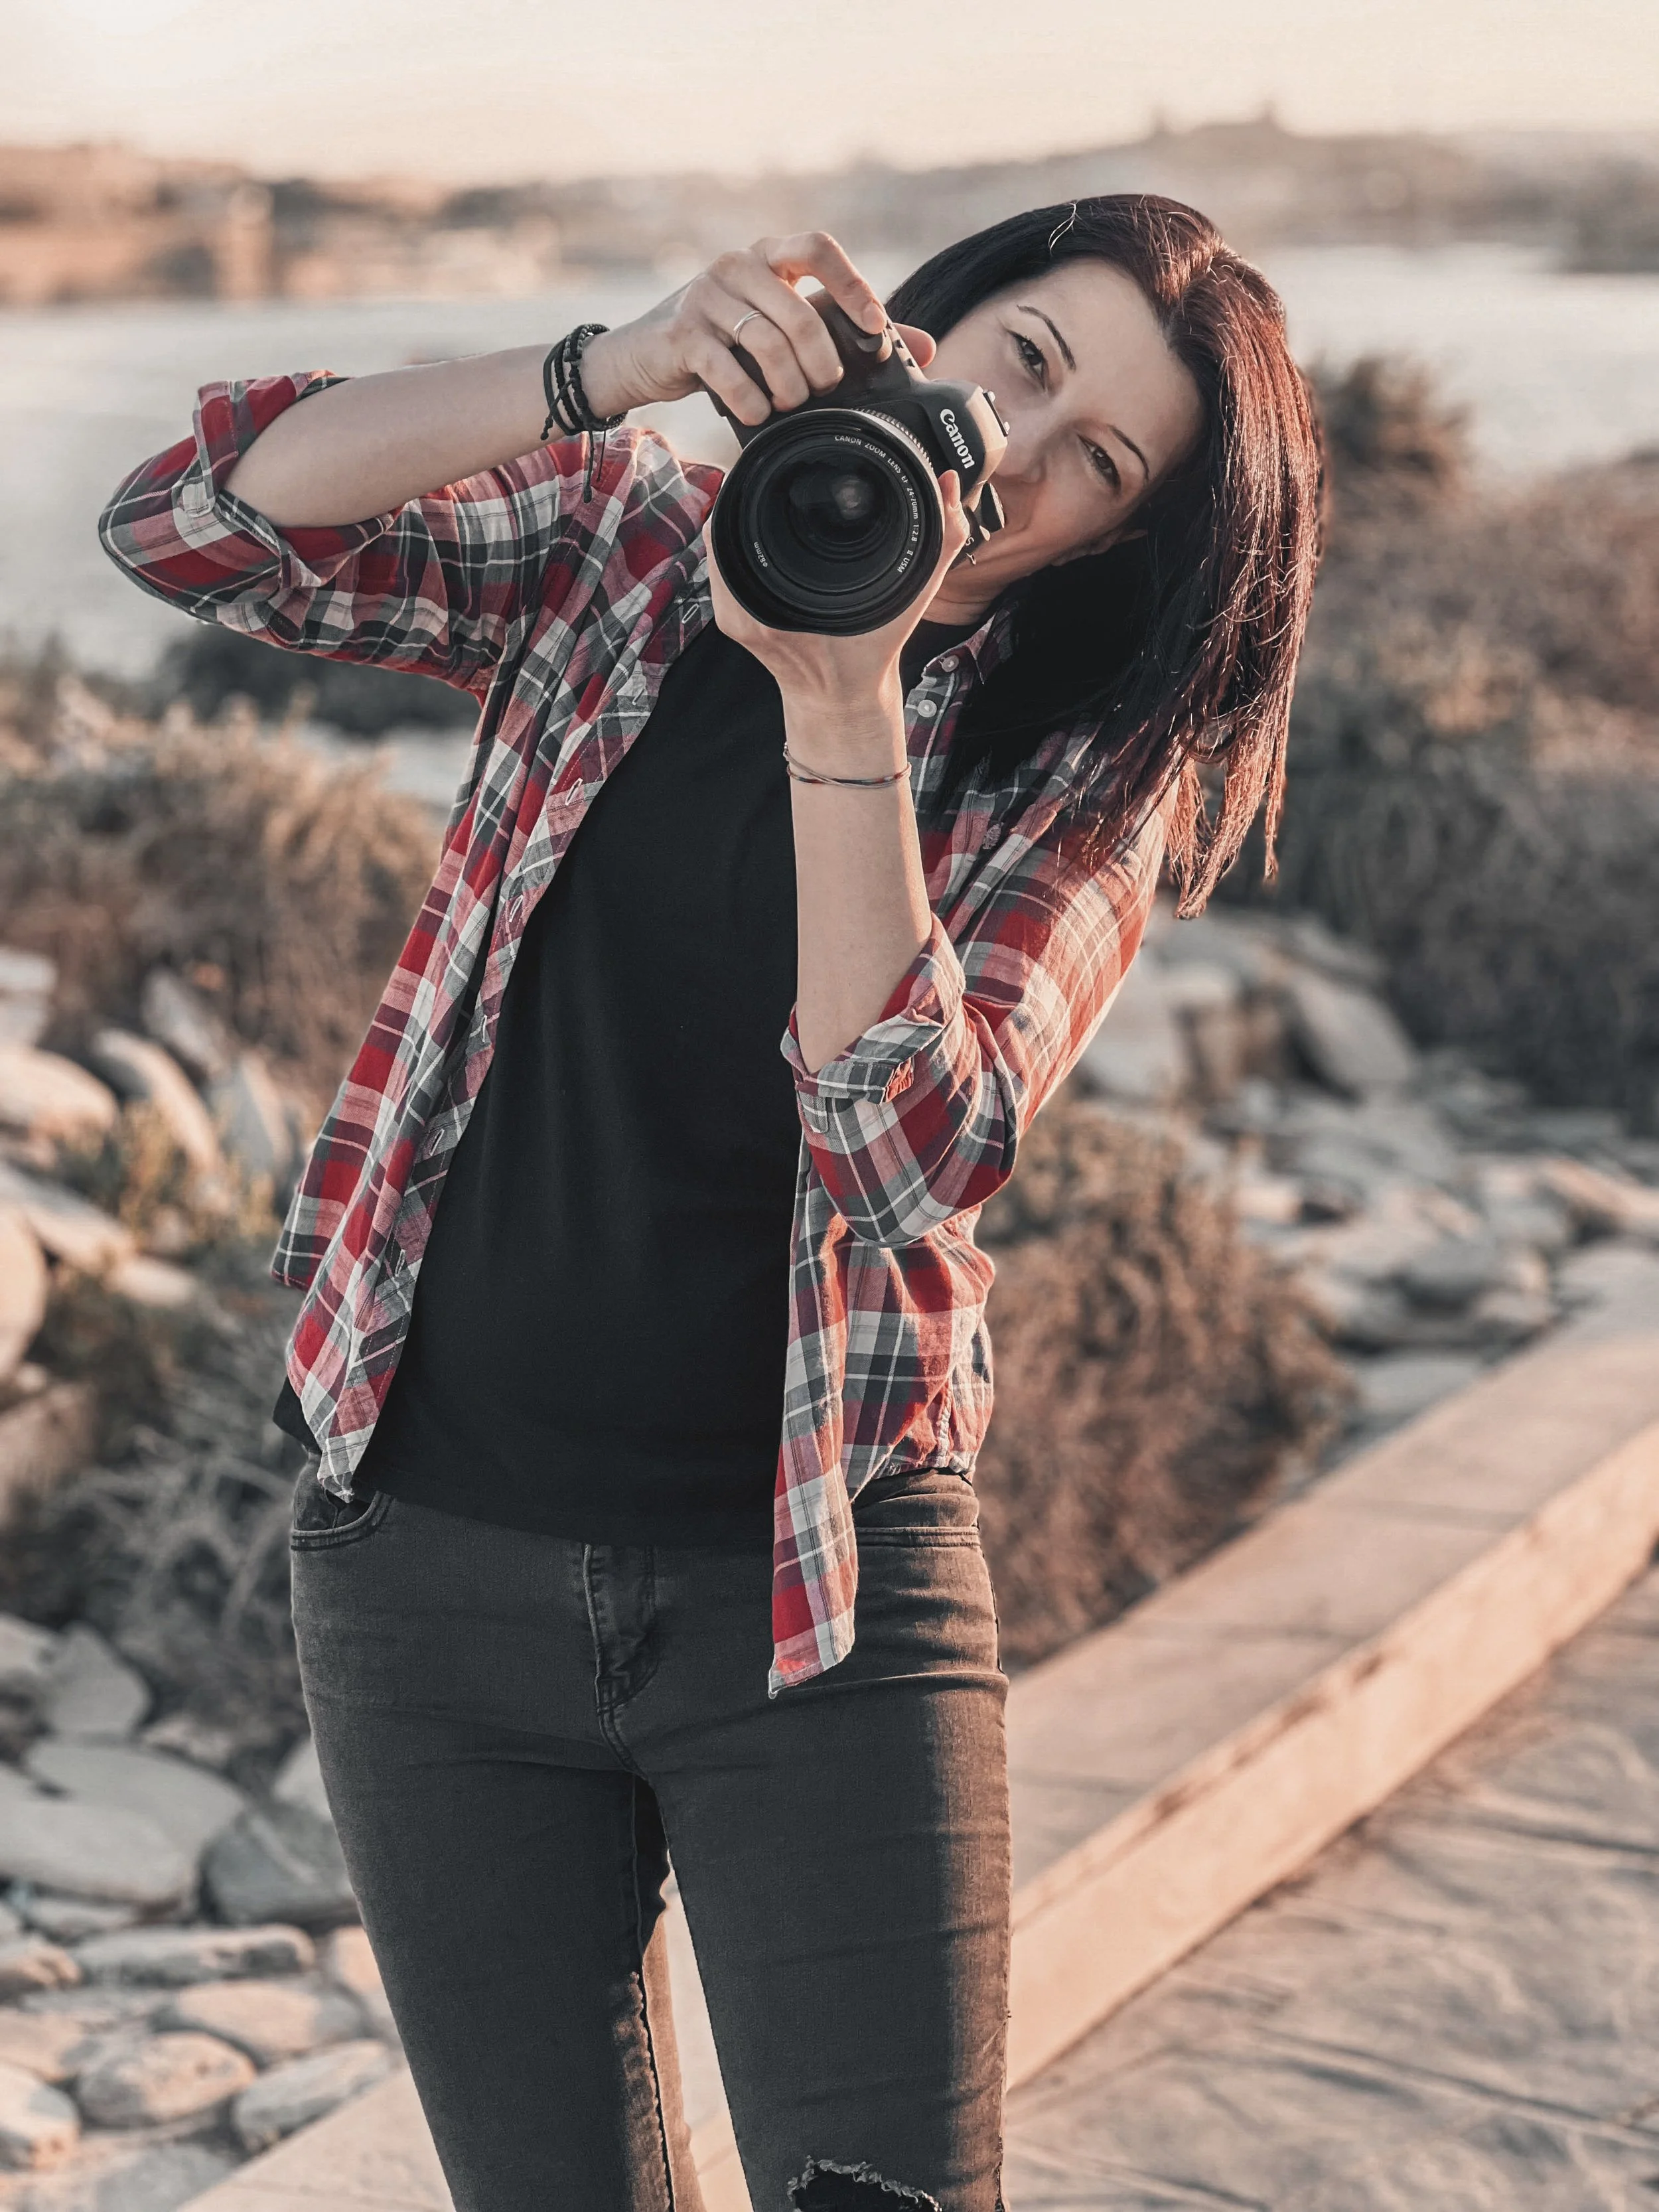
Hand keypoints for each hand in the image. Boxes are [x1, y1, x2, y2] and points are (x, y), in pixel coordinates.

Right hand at [579, 230, 936, 426]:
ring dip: (788, 384)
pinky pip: (729, 369)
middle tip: (825, 388)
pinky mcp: (682, 333)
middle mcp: (737, 265)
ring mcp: (705, 295)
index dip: (852, 285)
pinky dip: (751, 399)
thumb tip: (924, 345)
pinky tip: (757, 412)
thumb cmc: (724, 342)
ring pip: (767, 341)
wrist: (644, 356)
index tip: (875, 328)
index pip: (818, 247)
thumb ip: (843, 332)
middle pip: (798, 310)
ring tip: (791, 403)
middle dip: (821, 360)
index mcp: (768, 256)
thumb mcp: (782, 329)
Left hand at [706, 469, 973, 752]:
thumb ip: (940, 538)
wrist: (841, 697)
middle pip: (728, 524)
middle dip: (750, 487)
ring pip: (719, 544)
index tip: (778, 456)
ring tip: (760, 482)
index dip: (761, 480)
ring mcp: (735, 619)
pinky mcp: (730, 622)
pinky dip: (732, 538)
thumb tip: (949, 483)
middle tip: (772, 462)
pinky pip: (720, 567)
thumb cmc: (872, 650)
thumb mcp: (914, 592)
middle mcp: (753, 612)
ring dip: (737, 510)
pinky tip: (750, 517)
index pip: (753, 521)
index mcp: (789, 605)